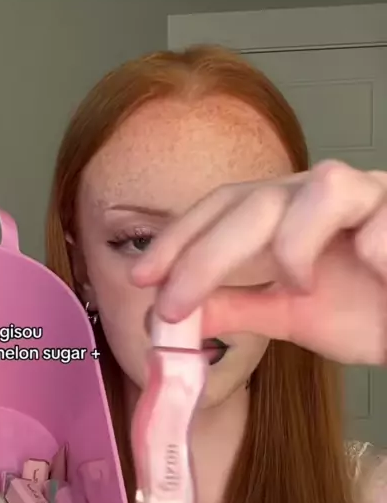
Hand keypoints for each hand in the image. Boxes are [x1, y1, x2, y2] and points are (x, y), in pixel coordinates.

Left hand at [130, 160, 386, 364]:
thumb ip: (237, 307)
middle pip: (254, 202)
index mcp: (286, 215)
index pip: (223, 208)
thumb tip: (170, 315)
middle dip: (206, 254)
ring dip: (296, 243)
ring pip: (322, 187)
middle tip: (174, 305)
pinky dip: (376, 245)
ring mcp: (369, 197)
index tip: (140, 278)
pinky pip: (386, 216)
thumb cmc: (368, 310)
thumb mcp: (291, 314)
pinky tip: (375, 273)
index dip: (179, 238)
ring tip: (301, 287)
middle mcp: (320, 196)